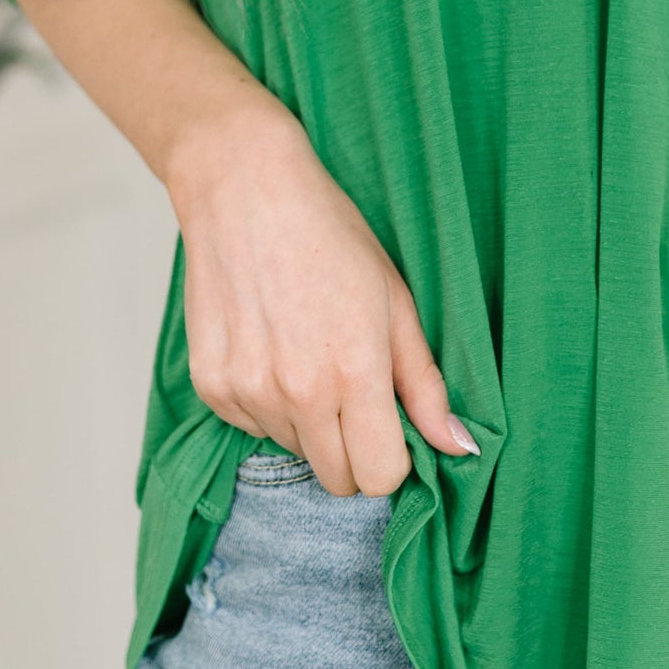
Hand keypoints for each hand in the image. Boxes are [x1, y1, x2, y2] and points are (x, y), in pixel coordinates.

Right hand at [168, 94, 476, 496]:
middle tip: (351, 389)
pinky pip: (251, 426)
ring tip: (306, 351)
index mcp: (354, 374)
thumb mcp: (396, 302)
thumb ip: (425, 384)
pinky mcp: (209, 385)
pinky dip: (266, 402)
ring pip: (294, 450)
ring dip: (307, 421)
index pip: (380, 477)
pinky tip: (271, 346)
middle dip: (353, 448)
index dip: (392, 457)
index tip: (390, 423)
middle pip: (336, 478)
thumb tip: (458, 447)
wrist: (244, 190)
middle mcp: (296, 393)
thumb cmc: (330, 235)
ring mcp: (246, 392)